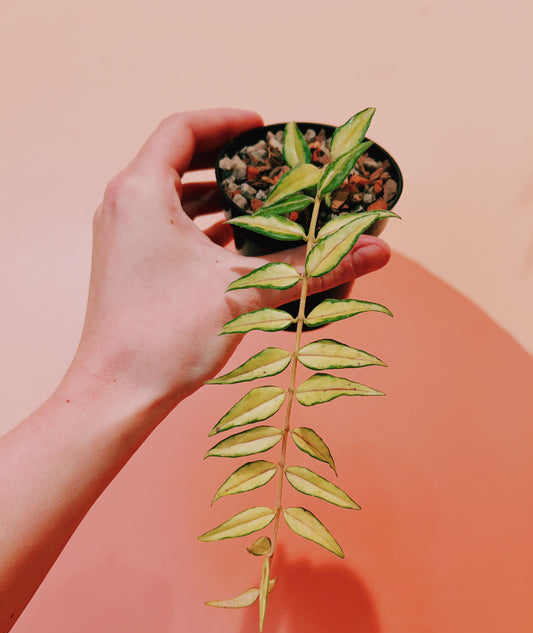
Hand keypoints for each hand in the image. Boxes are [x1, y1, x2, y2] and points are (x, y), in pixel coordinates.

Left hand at [69, 109, 390, 415]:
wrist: (118, 391)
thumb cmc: (166, 337)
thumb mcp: (248, 292)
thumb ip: (314, 265)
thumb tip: (378, 251)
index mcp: (141, 192)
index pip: (183, 128)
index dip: (227, 120)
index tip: (262, 127)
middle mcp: (123, 205)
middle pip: (177, 158)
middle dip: (226, 160)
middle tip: (268, 164)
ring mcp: (122, 235)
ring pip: (171, 196)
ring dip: (215, 195)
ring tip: (261, 201)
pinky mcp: (128, 262)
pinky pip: (166, 226)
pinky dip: (200, 224)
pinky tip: (236, 242)